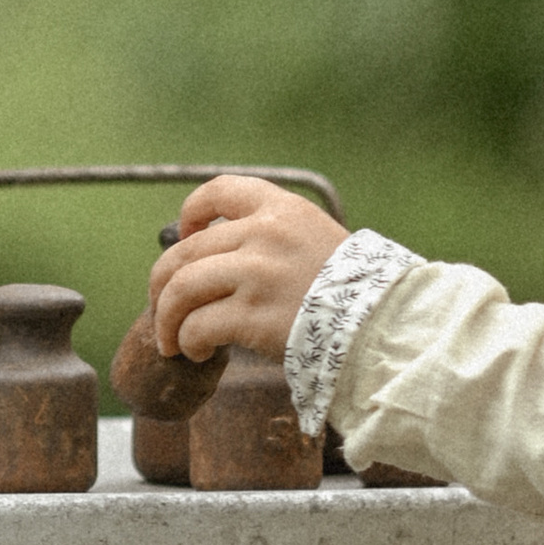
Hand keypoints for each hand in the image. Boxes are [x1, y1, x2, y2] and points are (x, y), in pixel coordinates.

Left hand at [147, 175, 349, 367]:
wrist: (382, 325)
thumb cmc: (354, 293)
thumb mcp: (318, 240)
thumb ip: (275, 238)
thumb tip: (222, 256)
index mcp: (281, 210)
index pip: (218, 191)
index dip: (190, 213)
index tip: (184, 236)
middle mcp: (264, 235)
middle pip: (184, 251)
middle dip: (161, 283)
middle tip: (161, 309)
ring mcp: (256, 274)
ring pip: (181, 289)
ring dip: (166, 319)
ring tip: (171, 342)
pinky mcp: (253, 315)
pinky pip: (198, 326)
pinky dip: (188, 342)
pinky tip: (198, 354)